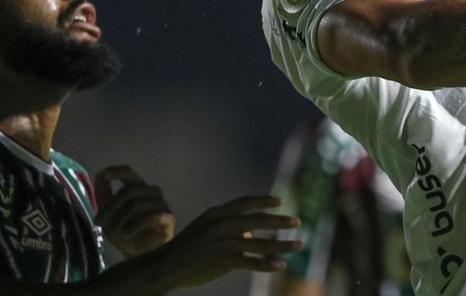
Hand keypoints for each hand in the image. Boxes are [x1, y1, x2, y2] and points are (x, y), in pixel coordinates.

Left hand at [94, 165, 175, 257]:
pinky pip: (151, 216)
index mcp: (137, 188)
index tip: (103, 175)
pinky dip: (134, 225)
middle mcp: (151, 192)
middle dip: (110, 207)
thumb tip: (100, 175)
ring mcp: (161, 204)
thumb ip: (104, 196)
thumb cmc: (124, 233)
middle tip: (98, 223)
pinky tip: (125, 235)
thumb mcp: (108, 215)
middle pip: (129, 190)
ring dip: (121, 219)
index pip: (128, 172)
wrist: (139, 257)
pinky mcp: (168, 219)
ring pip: (138, 203)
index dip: (115, 171)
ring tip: (114, 235)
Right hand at [157, 195, 301, 289]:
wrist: (166, 265)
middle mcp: (223, 224)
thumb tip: (251, 235)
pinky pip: (252, 261)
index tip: (279, 201)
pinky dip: (267, 264)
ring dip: (283, 244)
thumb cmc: (186, 249)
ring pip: (261, 242)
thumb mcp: (204, 229)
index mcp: (217, 214)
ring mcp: (224, 241)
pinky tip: (280, 265)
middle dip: (280, 221)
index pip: (245, 203)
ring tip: (299, 245)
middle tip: (297, 222)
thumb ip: (226, 226)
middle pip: (258, 220)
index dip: (263, 201)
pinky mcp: (224, 259)